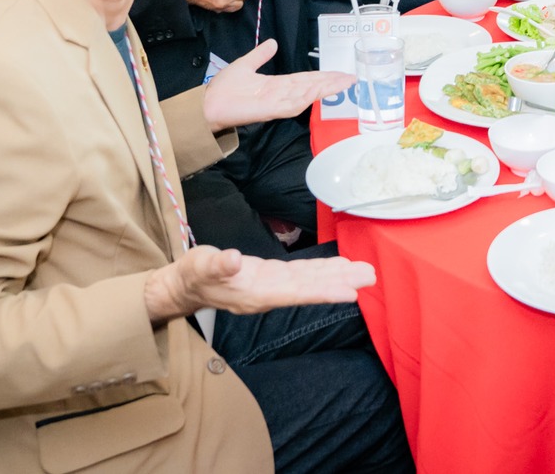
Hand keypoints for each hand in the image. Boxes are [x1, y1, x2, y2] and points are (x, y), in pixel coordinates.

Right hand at [144, 245, 374, 321]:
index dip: (323, 292)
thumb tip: (233, 259)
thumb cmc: (191, 275)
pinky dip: (322, 270)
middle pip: (310, 289)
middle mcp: (269, 294)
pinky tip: (339, 267)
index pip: (295, 295)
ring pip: (310, 281)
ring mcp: (272, 287)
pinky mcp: (272, 278)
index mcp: (255, 294)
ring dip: (337, 276)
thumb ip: (217, 265)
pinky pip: (302, 275)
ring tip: (364, 271)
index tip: (349, 293)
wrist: (184, 285)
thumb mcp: (199, 266)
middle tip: (370, 276)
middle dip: (340, 283)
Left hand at [199, 39, 352, 131]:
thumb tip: (273, 43)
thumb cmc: (224, 89)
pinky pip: (292, 106)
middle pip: (312, 87)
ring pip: (308, 96)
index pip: (306, 79)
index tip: (340, 72)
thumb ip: (260, 55)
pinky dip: (305, 99)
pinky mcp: (270, 111)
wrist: (207, 104)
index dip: (323, 75)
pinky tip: (318, 92)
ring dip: (326, 89)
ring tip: (343, 82)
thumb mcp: (245, 64)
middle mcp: (281, 94)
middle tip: (352, 78)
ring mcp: (277, 103)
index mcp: (277, 84)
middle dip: (332, 82)